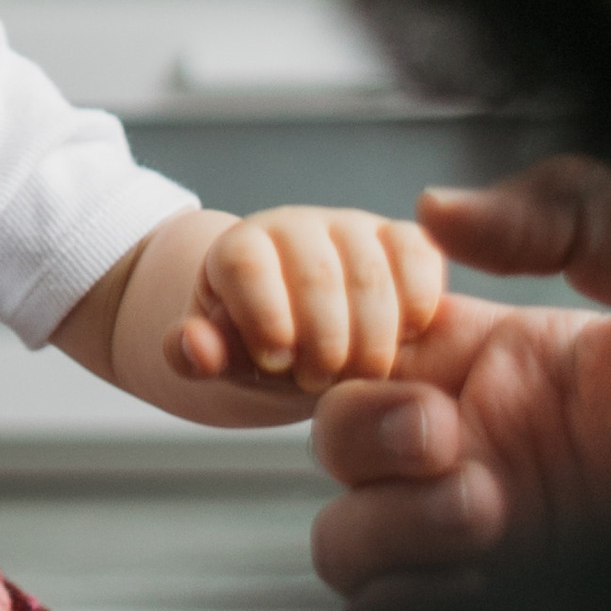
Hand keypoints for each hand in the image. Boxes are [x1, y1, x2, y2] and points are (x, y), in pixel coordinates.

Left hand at [166, 205, 446, 393]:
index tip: (276, 362)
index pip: (247, 264)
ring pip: (369, 272)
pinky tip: (403, 343)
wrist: (305, 337)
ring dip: (370, 339)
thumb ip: (199, 355)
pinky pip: (418, 255)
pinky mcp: (401, 241)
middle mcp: (295, 227)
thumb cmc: (257, 350)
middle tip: (318, 384)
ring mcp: (352, 229)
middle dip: (323, 342)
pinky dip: (416, 305)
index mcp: (240, 248)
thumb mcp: (222, 359)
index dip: (264, 316)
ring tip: (356, 377)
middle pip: (315, 273)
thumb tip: (192, 347)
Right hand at [308, 156, 610, 597]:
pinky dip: (403, 606)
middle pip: (338, 434)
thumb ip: (579, 211)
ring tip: (486, 512)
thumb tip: (442, 207)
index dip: (348, 334)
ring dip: (390, 520)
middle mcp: (485, 455)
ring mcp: (481, 546)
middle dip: (365, 429)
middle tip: (443, 436)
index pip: (378, 340)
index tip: (372, 335)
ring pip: (347, 534)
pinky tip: (477, 585)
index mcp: (514, 369)